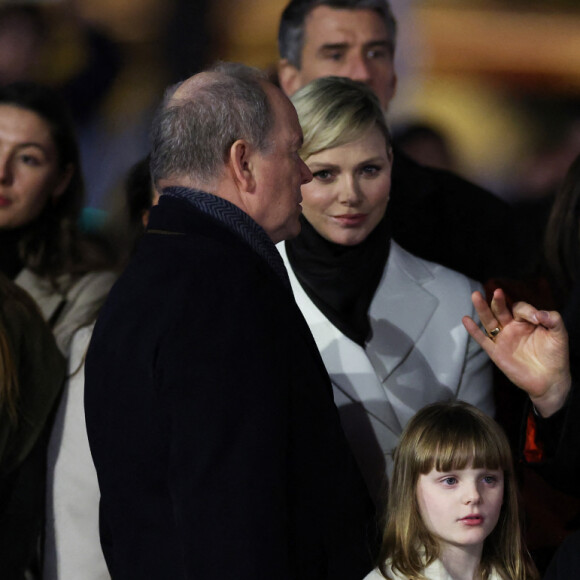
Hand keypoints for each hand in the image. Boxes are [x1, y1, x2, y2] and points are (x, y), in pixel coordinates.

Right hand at [462, 288, 570, 417]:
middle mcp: (511, 327)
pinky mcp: (495, 352)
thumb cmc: (555, 355)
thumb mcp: (559, 334)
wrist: (550, 380)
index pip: (519, 308)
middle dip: (498, 301)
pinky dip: (473, 330)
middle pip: (500, 310)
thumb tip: (540, 313)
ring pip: (489, 321)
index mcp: (525, 321)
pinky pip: (482, 340)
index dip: (527, 310)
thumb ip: (554, 319)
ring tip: (475, 295)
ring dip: (482, 308)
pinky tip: (466, 319)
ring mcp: (502, 339)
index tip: (538, 319)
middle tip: (497, 292)